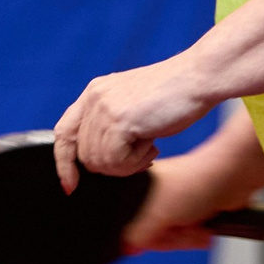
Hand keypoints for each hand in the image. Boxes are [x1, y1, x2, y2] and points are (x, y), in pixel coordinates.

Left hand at [51, 55, 217, 192]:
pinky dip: (135, 163)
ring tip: (149, 147)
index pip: (64, 133)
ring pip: (100, 162)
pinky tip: (152, 145)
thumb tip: (97, 161)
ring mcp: (105, 108)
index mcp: (94, 92)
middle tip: (141, 154)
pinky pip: (115, 161)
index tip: (70, 185)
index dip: (64, 162)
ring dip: (128, 165)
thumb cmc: (174, 96)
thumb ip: (111, 124)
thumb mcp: (132, 107)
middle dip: (113, 166)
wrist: (198, 78)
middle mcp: (94, 98)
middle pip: (85, 155)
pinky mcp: (119, 120)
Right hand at [122, 153, 255, 253]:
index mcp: (139, 187)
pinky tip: (203, 227)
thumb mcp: (156, 214)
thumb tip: (126, 247)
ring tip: (194, 224)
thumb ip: (138, 234)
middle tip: (178, 226)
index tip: (155, 233)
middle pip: (154, 233)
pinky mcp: (192, 211)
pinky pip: (188, 234)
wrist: (230, 180)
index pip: (131, 225)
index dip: (145, 235)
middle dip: (172, 236)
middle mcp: (155, 195)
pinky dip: (197, 235)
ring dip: (187, 237)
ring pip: (173, 236)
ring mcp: (175, 204)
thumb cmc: (194, 182)